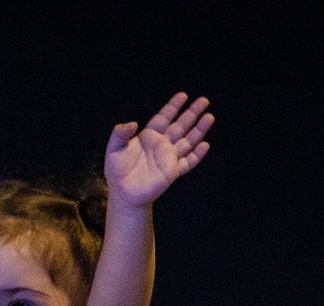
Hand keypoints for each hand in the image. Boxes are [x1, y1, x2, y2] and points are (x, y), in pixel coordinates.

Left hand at [104, 92, 213, 207]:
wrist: (122, 192)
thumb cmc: (117, 169)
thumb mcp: (114, 148)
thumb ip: (120, 133)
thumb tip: (133, 123)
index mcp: (149, 135)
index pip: (164, 117)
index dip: (173, 106)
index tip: (183, 95)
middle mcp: (162, 144)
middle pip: (180, 125)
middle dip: (192, 113)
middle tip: (204, 100)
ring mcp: (169, 158)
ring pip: (188, 141)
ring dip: (199, 130)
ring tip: (209, 117)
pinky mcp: (172, 172)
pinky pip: (188, 162)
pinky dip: (197, 155)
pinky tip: (205, 145)